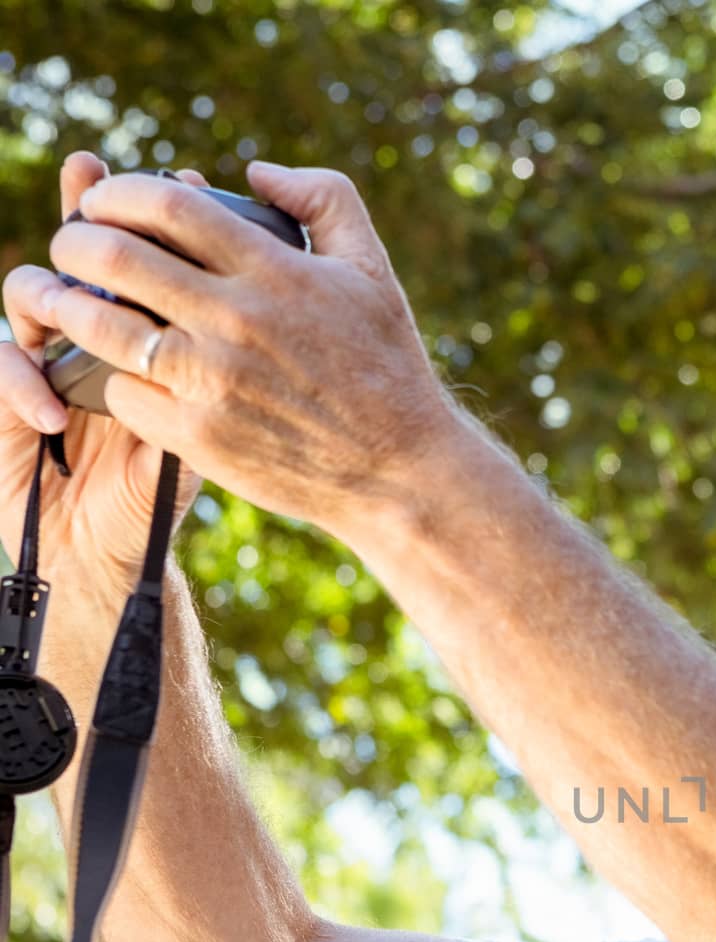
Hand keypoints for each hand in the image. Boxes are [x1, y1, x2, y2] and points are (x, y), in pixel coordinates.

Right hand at [0, 153, 209, 599]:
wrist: (109, 558)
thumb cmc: (165, 498)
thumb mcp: (211, 440)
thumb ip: (226, 383)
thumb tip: (267, 330)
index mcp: (150, 337)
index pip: (150, 256)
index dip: (157, 218)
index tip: (188, 186)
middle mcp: (95, 338)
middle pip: (84, 257)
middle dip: (93, 223)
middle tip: (102, 202)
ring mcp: (46, 364)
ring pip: (31, 297)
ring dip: (49, 296)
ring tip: (67, 315)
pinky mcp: (7, 400)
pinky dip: (20, 379)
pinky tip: (49, 408)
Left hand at [44, 161, 457, 542]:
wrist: (403, 472)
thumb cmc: (389, 368)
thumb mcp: (374, 271)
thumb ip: (324, 199)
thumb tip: (255, 172)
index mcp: (274, 272)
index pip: (163, 204)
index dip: (117, 192)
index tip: (104, 202)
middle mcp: (238, 322)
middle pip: (113, 255)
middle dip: (73, 239)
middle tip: (71, 246)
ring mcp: (215, 382)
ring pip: (100, 325)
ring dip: (69, 305)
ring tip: (68, 301)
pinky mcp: (202, 437)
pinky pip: (123, 393)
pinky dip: (114, 378)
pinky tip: (129, 373)